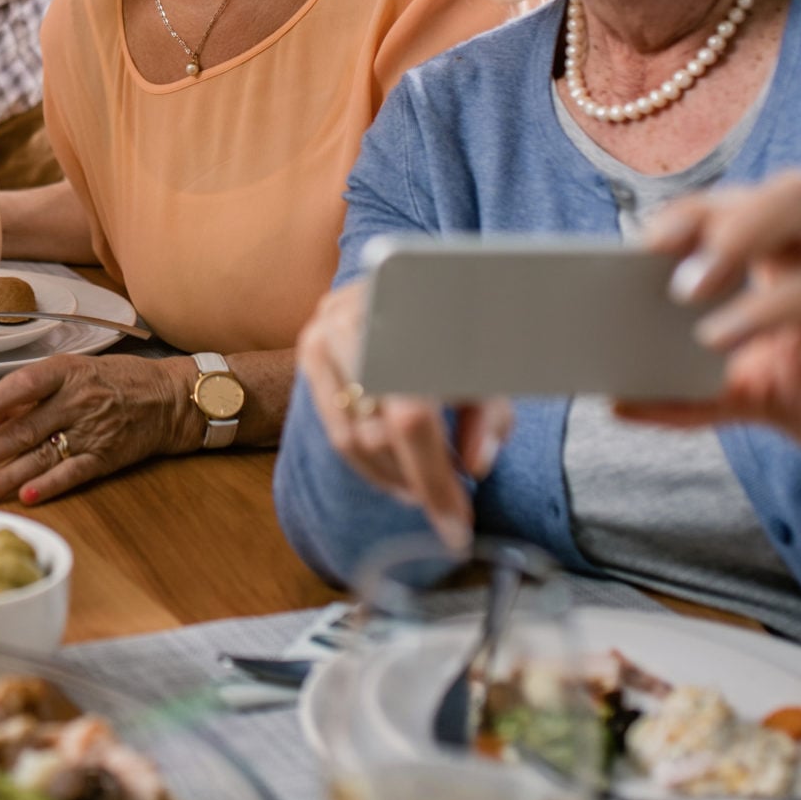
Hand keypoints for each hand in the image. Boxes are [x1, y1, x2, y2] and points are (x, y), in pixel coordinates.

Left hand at [0, 355, 198, 504]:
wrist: (170, 398)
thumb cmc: (114, 381)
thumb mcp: (73, 372)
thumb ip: (31, 393)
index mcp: (65, 373)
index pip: (23, 384)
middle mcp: (76, 401)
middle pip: (24, 428)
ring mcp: (92, 431)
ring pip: (41, 455)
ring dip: (7, 476)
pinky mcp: (105, 457)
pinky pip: (73, 473)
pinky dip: (50, 485)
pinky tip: (26, 497)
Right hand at [294, 283, 513, 549]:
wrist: (420, 269)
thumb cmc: (466, 319)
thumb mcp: (491, 361)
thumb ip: (488, 415)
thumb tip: (476, 468)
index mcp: (403, 320)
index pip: (411, 420)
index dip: (435, 481)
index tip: (456, 530)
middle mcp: (349, 324)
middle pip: (377, 435)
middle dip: (417, 483)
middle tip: (449, 509)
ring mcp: (321, 334)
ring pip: (349, 438)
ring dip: (391, 477)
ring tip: (425, 490)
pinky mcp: (309, 347)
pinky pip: (332, 425)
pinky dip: (366, 458)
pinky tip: (397, 472)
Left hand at [628, 172, 800, 534]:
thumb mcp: (762, 396)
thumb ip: (697, 395)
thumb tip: (613, 404)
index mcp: (795, 246)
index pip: (741, 203)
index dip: (696, 214)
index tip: (645, 247)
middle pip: (798, 195)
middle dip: (737, 229)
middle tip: (684, 285)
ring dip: (776, 303)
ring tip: (720, 339)